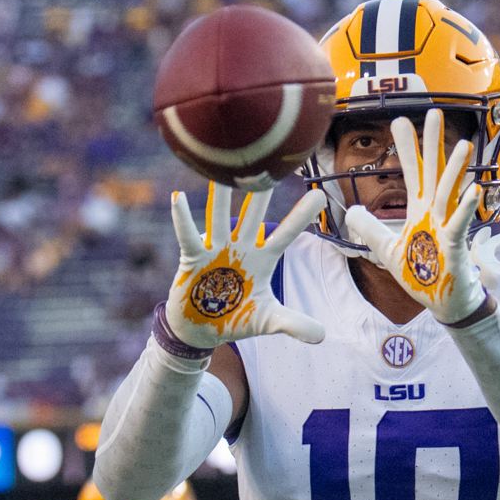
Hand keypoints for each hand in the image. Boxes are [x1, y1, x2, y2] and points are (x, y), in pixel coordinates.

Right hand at [164, 182, 328, 349]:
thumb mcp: (268, 322)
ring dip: (222, 196)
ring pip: (220, 217)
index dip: (301, 216)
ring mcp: (216, 250)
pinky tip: (177, 199)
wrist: (202, 331)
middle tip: (272, 163)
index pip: (285, 235)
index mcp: (262, 260)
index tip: (319, 193)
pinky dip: (181, 219)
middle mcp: (241, 248)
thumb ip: (293, 324)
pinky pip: (188, 235)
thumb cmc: (236, 320)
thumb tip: (322, 335)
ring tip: (223, 170)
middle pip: (253, 216)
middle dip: (261, 193)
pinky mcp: (193, 258)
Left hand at [343, 111, 488, 323]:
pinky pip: (460, 224)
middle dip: (433, 144)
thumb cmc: (422, 275)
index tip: (399, 121)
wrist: (444, 303)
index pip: (412, 173)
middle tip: (434, 112)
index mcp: (420, 211)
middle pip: (433, 172)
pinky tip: (473, 190)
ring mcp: (447, 227)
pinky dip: (466, 208)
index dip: (406, 148)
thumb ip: (370, 228)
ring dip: (456, 170)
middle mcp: (435, 213)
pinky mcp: (455, 246)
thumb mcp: (387, 250)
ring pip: (450, 193)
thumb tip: (350, 210)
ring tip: (463, 145)